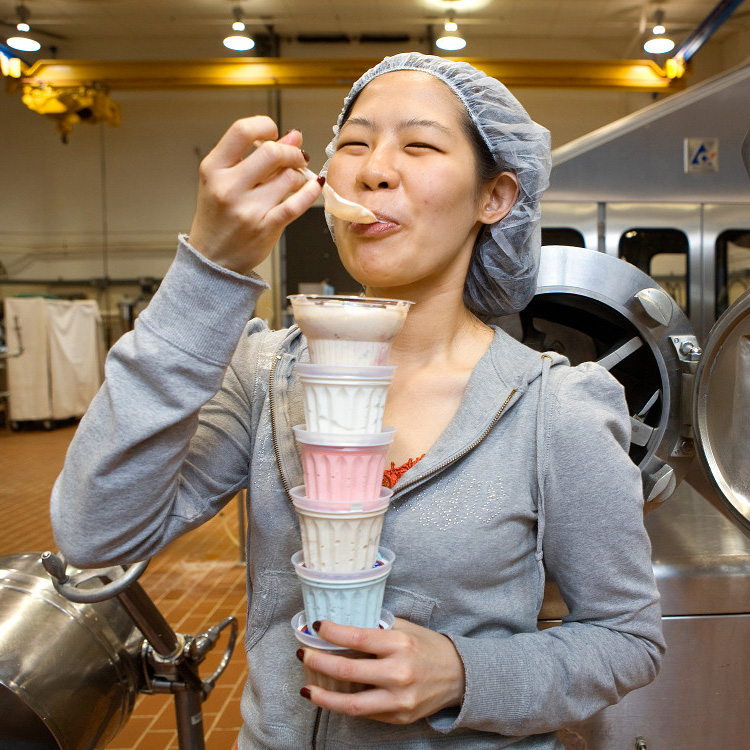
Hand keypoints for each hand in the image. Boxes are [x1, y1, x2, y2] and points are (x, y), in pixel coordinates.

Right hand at [188, 116, 322, 274]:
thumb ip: (257, 156)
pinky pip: (296, 204)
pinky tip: (315, 186)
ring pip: (288, 178)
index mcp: (213, 168)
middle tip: (297, 158)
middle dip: (291, 152)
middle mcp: (228, 187)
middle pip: (271, 153)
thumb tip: (293, 135)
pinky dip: (311, 191)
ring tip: (297, 179)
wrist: (213, 259)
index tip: (274, 134)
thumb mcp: (227, 180)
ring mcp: (247, 209)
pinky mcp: (265, 227)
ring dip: (299, 175)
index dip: (265, 126)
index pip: (241, 130)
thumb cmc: (219, 216)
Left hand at [298, 618, 465, 723]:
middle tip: (303, 654)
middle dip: (319, 661)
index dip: (332, 633)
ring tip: (306, 688)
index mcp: (399, 644)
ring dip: (323, 696)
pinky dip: (345, 705)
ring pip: (351, 704)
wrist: (459, 675)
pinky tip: (332, 697)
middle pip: (347, 671)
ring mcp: (399, 700)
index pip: (357, 637)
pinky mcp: (399, 718)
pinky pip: (365, 713)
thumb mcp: (404, 629)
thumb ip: (376, 629)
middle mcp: (399, 673)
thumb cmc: (427, 646)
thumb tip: (342, 626)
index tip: (317, 626)